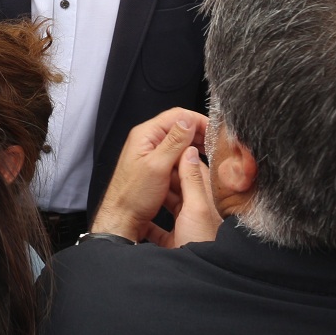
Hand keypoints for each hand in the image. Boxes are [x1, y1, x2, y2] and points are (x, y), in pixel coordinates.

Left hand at [91, 108, 220, 246]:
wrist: (121, 219)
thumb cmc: (133, 196)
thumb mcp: (157, 167)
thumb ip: (173, 143)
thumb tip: (188, 122)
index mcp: (145, 135)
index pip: (177, 116)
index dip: (198, 121)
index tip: (213, 132)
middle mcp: (146, 141)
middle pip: (178, 127)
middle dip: (198, 134)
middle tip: (214, 145)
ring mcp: (150, 154)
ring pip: (177, 143)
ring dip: (193, 147)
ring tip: (208, 156)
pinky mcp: (154, 167)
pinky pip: (174, 157)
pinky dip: (186, 159)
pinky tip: (194, 168)